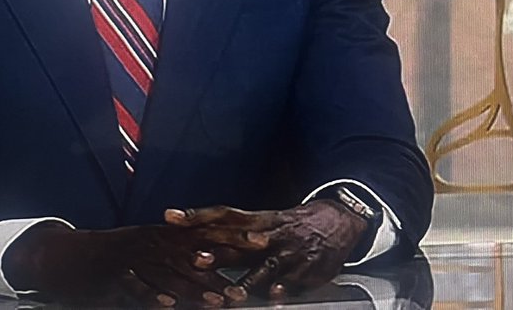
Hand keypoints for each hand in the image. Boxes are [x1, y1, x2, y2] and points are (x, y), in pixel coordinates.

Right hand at [1, 220, 244, 306]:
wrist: (68, 257)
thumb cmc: (117, 255)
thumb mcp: (151, 248)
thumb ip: (180, 253)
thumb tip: (216, 258)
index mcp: (167, 234)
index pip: (208, 233)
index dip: (236, 237)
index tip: (263, 242)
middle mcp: (154, 243)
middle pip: (194, 256)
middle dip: (222, 271)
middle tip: (245, 287)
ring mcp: (134, 259)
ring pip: (169, 275)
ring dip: (194, 288)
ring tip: (218, 300)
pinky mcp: (114, 277)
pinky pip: (135, 288)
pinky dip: (151, 296)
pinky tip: (167, 305)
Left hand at [164, 201, 368, 301]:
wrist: (340, 219)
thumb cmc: (295, 225)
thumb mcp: (267, 223)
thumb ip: (237, 235)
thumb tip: (198, 241)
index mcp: (259, 221)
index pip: (222, 215)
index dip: (197, 216)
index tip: (171, 216)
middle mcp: (271, 235)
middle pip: (239, 242)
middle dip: (218, 252)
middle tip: (195, 259)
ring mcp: (291, 252)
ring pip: (267, 266)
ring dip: (249, 281)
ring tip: (233, 295)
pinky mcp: (309, 267)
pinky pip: (295, 280)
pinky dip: (284, 288)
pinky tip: (275, 296)